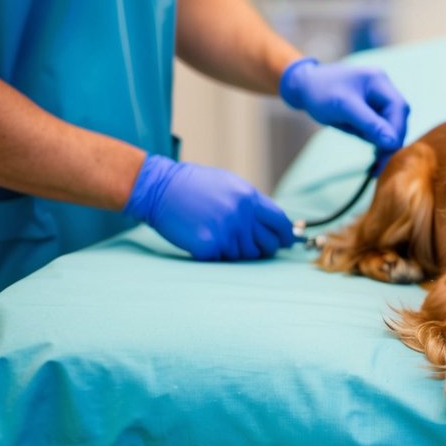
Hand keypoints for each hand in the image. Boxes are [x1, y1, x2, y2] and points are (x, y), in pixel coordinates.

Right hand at [125, 155, 295, 260]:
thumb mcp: (230, 185)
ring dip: (235, 250)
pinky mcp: (208, 246)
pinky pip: (222, 260)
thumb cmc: (196, 186)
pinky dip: (215, 254)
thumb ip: (253, 203)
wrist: (160, 189)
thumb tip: (276, 222)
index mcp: (249, 198)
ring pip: (244, 255)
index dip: (285, 235)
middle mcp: (241, 216)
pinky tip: (203, 239)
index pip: (280, 222)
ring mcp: (225, 232)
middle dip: (264, 248)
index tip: (285, 242)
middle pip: (267, 244)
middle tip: (254, 247)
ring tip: (218, 234)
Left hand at [280, 58, 408, 151]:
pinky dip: (377, 140)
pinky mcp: (371, 110)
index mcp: (378, 81)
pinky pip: (380, 127)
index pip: (398, 107)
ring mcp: (377, 99)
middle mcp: (382, 89)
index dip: (397, 130)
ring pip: (390, 124)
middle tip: (383, 162)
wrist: (303, 87)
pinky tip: (375, 153)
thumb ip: (369, 124)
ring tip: (378, 162)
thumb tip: (392, 143)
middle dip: (391, 138)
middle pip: (397, 117)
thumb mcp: (344, 108)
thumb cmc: (320, 92)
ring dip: (385, 142)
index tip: (390, 151)